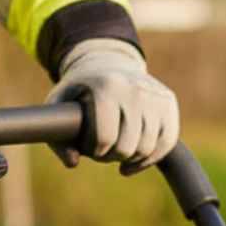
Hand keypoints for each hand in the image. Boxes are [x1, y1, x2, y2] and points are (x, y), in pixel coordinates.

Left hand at [46, 39, 179, 174]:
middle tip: (105, 152)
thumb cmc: (82, 90)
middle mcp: (135, 89)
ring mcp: (155, 95)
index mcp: (106, 87)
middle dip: (114, 157)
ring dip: (132, 158)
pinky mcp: (168, 102)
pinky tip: (137, 160)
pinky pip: (167, 142)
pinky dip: (152, 157)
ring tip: (120, 152)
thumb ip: (57, 137)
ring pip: (148, 148)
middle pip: (128, 147)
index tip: (92, 150)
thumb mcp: (60, 105)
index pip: (105, 138)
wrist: (109, 63)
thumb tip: (73, 162)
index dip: (97, 152)